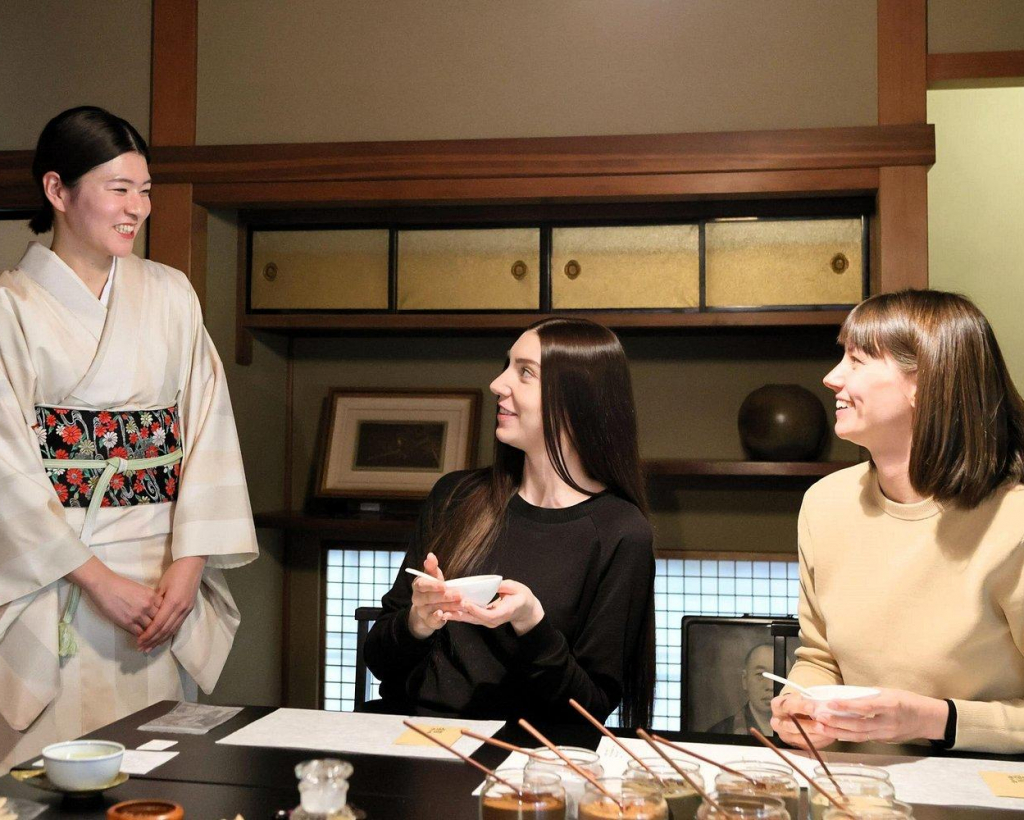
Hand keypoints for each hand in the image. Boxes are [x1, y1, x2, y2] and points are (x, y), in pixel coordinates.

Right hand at [71, 557, 162, 637]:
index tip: (164, 621)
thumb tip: (154, 608)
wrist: (104, 585)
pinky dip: (142, 637)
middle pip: (160, 620)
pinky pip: (139, 633)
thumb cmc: (121, 585)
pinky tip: (142, 639)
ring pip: (151, 628)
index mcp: (152, 596)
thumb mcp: (141, 589)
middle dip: (160, 627)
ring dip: (151, 634)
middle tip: (160, 633)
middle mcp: (148, 606)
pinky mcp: (128, 622)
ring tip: (152, 639)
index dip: (165, 616)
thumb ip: (149, 598)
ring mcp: (138, 615)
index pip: (164, 609)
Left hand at [137, 556, 206, 651]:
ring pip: (173, 629)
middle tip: (142, 648)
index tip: (138, 641)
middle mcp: (181, 609)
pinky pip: (178, 625)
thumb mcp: (162, 586)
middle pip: (165, 630)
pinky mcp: (190, 608)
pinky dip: (169, 633)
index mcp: (173, 602)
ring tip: (151, 647)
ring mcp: (187, 609)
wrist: (193, 563)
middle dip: (153, 641)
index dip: (148, 635)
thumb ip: (156, 602)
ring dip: (161, 640)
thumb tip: (148, 615)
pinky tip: (163, 638)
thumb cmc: (175, 572)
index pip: (158, 624)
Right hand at [407, 552, 461, 639]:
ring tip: (461, 603)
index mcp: (418, 586)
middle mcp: (417, 599)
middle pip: (429, 598)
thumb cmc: (432, 589)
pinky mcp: (429, 621)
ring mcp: (422, 611)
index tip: (444, 585)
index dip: (432, 586)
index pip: (422, 585)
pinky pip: (435, 621)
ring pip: (434, 609)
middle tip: (459, 595)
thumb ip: (432, 567)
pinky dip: (444, 618)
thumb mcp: (433, 577)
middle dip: (445, 597)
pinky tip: (453, 615)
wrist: (426, 609)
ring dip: (449, 607)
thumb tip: (430, 555)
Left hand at [443, 579, 543, 634]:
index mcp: (505, 612)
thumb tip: (496, 584)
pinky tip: (447, 611)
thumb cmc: (522, 597)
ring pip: (470, 620)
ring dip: (456, 616)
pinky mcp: (483, 619)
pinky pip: (470, 618)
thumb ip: (506, 587)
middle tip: (445, 610)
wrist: (525, 610)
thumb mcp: (517, 589)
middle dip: (460, 615)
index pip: (489, 614)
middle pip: (475, 619)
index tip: (465, 603)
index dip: (476, 609)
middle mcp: (494, 620)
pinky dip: (459, 615)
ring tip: (441, 612)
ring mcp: (488, 621)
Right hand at [770, 693, 834, 748]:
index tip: (812, 707)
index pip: (786, 706)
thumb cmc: (799, 703)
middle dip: (808, 726)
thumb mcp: (801, 698)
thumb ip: (809, 701)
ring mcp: (784, 735)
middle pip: (790, 726)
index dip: (800, 707)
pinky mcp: (793, 744)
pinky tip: (828, 737)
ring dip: (816, 736)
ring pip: (800, 738)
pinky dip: (819, 741)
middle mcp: (777, 722)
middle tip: (821, 725)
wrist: (794, 714)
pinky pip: (807, 745)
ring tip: (828, 731)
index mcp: (777, 706)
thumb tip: (823, 705)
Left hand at [809, 688, 949, 743]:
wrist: (927, 719)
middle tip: (819, 717)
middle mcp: (888, 722)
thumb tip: (844, 695)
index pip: (866, 707)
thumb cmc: (907, 700)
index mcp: (891, 705)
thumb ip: (868, 695)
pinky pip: (863, 739)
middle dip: (837, 722)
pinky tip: (833, 732)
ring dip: (838, 731)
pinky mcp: (884, 741)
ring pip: (859, 735)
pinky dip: (847, 735)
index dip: (847, 706)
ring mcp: (886, 734)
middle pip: (859, 726)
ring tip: (820, 726)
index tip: (830, 703)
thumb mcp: (889, 692)